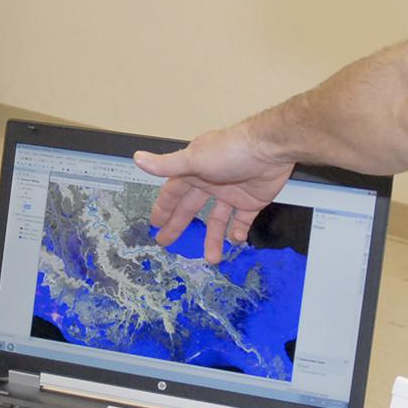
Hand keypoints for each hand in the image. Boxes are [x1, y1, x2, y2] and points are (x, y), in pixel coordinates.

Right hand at [132, 122, 293, 265]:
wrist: (270, 149)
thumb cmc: (230, 152)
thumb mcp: (194, 159)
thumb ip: (166, 165)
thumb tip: (136, 158)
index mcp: (194, 172)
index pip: (173, 192)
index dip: (163, 207)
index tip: (155, 224)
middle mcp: (210, 182)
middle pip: (191, 208)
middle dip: (179, 225)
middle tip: (167, 244)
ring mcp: (231, 192)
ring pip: (217, 220)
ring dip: (212, 238)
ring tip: (211, 258)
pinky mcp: (252, 200)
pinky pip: (241, 220)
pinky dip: (237, 232)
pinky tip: (234, 241)